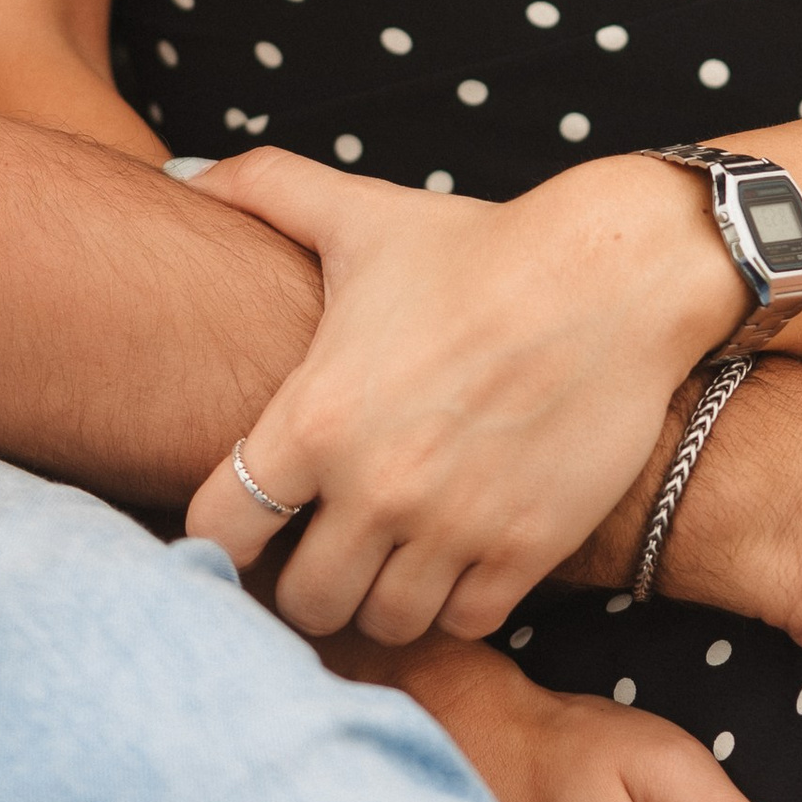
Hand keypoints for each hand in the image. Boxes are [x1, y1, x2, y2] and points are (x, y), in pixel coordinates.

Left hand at [184, 146, 743, 641]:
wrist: (613, 275)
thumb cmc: (478, 246)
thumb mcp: (361, 214)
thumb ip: (262, 190)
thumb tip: (187, 178)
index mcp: (316, 416)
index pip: (219, 532)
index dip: (222, 538)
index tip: (250, 522)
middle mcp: (376, 485)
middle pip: (304, 601)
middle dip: (309, 579)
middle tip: (327, 546)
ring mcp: (454, 525)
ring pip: (384, 623)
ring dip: (382, 596)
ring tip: (390, 554)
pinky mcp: (526, 549)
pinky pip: (465, 623)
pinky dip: (456, 601)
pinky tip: (456, 554)